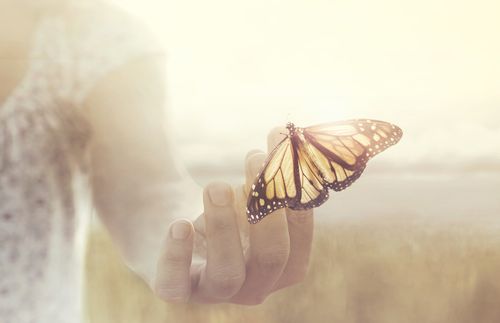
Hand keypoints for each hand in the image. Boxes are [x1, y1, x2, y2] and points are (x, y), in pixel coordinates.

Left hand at [153, 129, 313, 304]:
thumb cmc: (226, 209)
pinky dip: (178, 255)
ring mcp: (214, 292)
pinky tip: (180, 225)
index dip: (295, 195)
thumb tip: (286, 139)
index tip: (283, 149)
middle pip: (271, 258)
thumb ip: (271, 178)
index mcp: (281, 265)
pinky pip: (175, 285)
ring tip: (216, 186)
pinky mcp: (176, 288)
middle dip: (266, 208)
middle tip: (254, 159)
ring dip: (224, 227)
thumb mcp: (250, 196)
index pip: (299, 239)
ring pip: (227, 273)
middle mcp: (254, 286)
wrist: (174, 225)